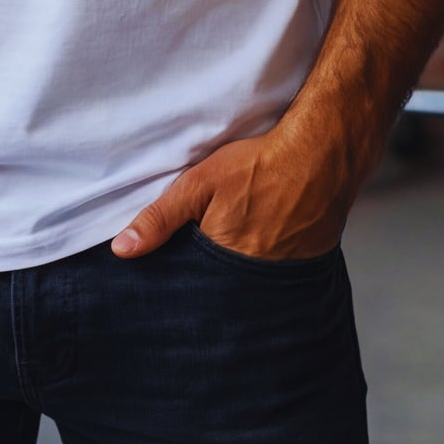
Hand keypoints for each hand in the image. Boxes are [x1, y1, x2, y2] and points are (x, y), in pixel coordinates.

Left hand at [108, 110, 366, 262]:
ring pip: (250, 283)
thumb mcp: (199, 183)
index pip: (192, 285)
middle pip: (221, 287)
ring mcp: (284, 275)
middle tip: (207, 253)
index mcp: (222, 261)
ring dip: (239, 273)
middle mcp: (254, 279)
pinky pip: (279, 275)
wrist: (322, 155)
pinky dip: (269, 265)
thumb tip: (122, 251)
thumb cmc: (258, 165)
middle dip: (209, 279)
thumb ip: (160, 218)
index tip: (171, 275)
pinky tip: (266, 242)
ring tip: (237, 247)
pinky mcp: (307, 266)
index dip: (182, 278)